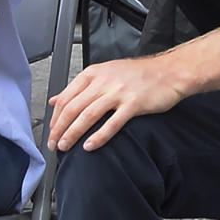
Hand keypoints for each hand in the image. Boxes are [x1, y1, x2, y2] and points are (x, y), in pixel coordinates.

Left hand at [47, 55, 185, 152]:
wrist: (169, 72)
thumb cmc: (138, 74)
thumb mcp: (105, 73)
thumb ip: (79, 87)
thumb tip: (55, 100)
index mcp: (94, 73)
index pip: (66, 96)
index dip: (55, 117)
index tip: (51, 131)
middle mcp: (103, 81)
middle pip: (73, 107)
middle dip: (59, 128)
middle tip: (53, 144)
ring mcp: (118, 92)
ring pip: (88, 115)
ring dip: (73, 133)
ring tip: (65, 147)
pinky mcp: (134, 104)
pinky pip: (112, 123)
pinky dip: (99, 136)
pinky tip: (90, 147)